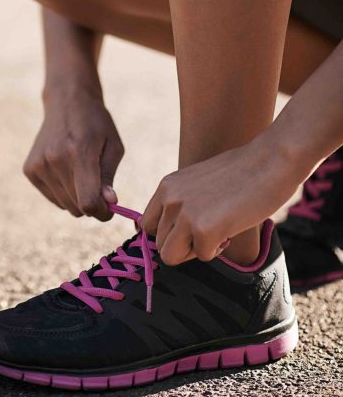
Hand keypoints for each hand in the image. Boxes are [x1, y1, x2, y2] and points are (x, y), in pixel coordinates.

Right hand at [23, 93, 123, 220]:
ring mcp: (39, 164)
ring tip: (81, 172)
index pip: (87, 201)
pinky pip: (52, 198)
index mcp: (80, 151)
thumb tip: (108, 203)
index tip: (109, 206)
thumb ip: (109, 177)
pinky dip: (62, 192)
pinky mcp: (29, 169)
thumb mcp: (113, 146)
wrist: (66, 102)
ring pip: (65, 205)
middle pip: (77, 207)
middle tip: (98, 186)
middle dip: (92, 204)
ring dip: (76, 197)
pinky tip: (66, 170)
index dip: (102, 212)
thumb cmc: (96, 124)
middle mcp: (55, 159)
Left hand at [140, 135, 304, 264]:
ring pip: (171, 255)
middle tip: (209, 232)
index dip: (167, 234)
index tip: (188, 233)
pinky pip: (202, 256)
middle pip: (159, 244)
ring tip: (217, 231)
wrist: (271, 161)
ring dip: (195, 250)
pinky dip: (218, 249)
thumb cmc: (242, 174)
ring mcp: (184, 213)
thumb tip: (176, 234)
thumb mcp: (199, 183)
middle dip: (183, 246)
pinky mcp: (204, 229)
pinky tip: (231, 228)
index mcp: (167, 186)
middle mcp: (170, 198)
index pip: (146, 225)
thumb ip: (183, 203)